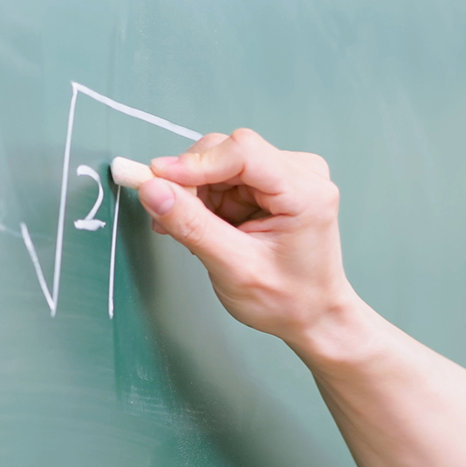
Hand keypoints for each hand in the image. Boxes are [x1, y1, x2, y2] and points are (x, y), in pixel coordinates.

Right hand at [136, 129, 360, 349]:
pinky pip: (227, 177)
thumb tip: (152, 189)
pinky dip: (208, 200)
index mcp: (307, 193)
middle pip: (228, 153)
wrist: (312, 315)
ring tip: (192, 233)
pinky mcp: (276, 184)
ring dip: (197, 196)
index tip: (157, 181)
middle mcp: (304, 175)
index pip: (243, 151)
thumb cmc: (288, 300)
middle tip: (170, 220)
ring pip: (221, 164)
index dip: (195, 163)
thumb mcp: (234, 268)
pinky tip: (207, 228)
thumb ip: (192, 226)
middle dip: (192, 184)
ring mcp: (290, 176)